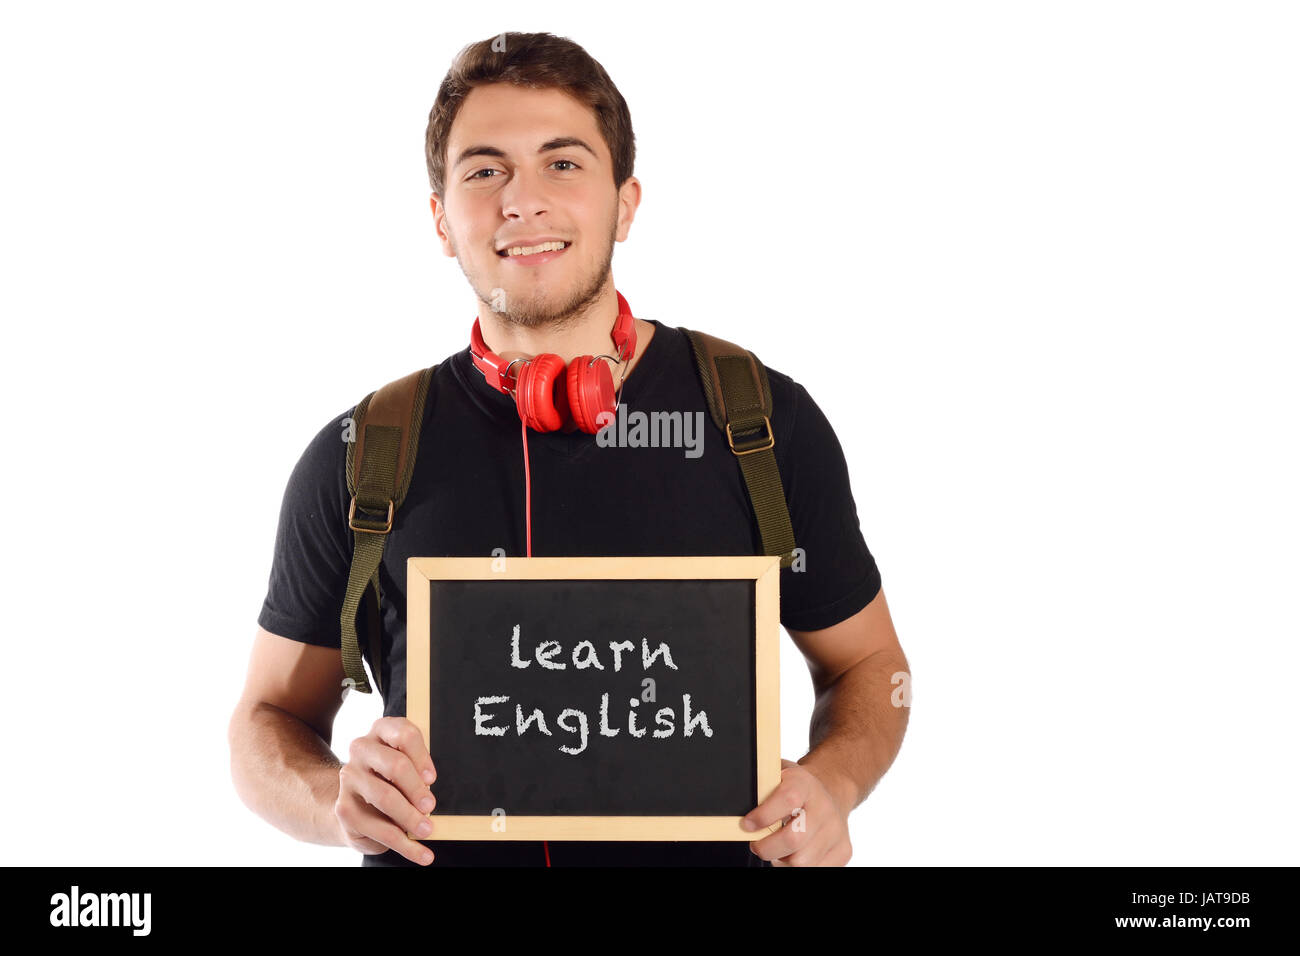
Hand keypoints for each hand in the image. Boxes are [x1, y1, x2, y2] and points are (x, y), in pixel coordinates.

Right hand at [335, 717, 438, 864]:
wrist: (355, 804)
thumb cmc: (390, 780)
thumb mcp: (406, 767)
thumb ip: (417, 771)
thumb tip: (429, 791)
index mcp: (381, 731)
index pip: (404, 734)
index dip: (421, 757)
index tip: (431, 778)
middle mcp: (361, 749)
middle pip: (395, 765)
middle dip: (416, 789)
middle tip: (430, 806)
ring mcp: (349, 778)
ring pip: (385, 797)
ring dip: (411, 817)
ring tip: (427, 830)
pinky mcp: (345, 809)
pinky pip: (380, 829)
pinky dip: (406, 846)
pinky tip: (423, 854)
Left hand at [742, 759, 852, 865]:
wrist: (830, 792)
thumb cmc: (796, 788)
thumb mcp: (777, 776)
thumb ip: (760, 788)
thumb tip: (736, 807)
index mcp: (804, 783)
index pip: (788, 799)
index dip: (764, 815)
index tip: (746, 825)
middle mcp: (824, 807)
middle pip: (794, 839)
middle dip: (766, 848)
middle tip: (757, 845)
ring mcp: (836, 830)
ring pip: (801, 861)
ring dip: (781, 860)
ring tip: (776, 850)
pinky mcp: (843, 850)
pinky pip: (814, 870)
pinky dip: (796, 866)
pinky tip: (792, 854)